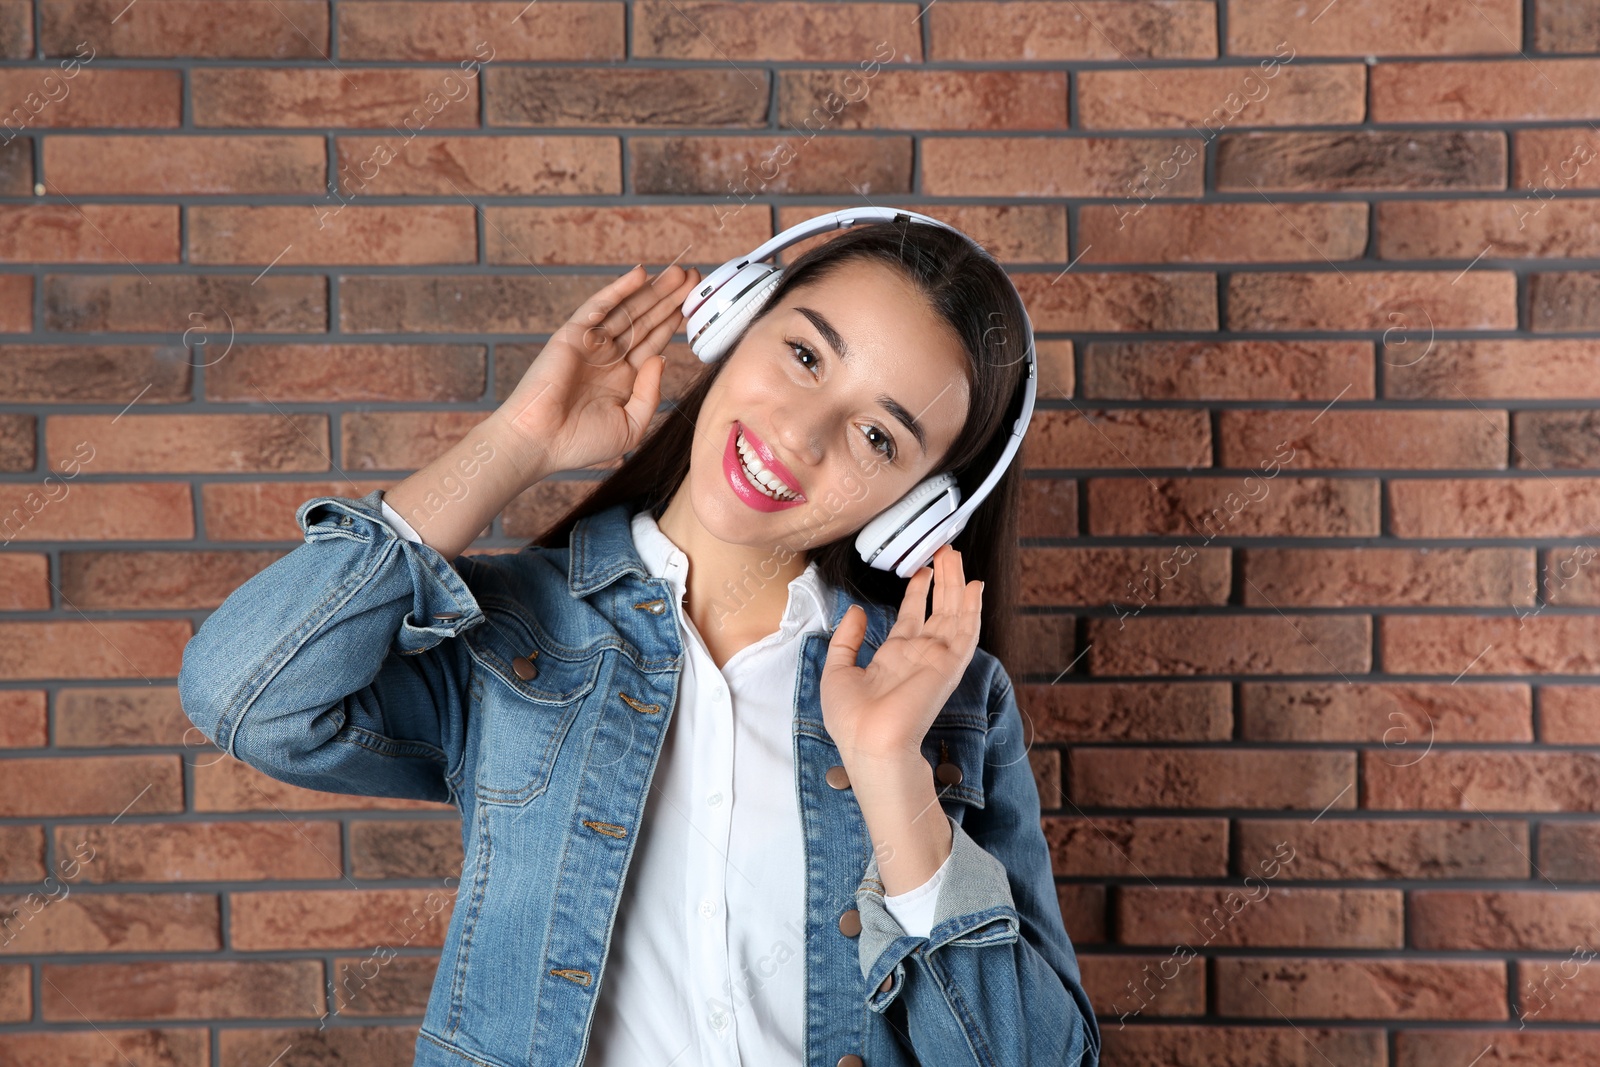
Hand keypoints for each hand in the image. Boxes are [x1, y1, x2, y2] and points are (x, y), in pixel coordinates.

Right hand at [497, 263, 701, 476]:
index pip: (654, 343)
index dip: (674, 322)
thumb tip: (662, 357)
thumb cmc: (581, 442)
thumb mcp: (631, 425)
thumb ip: (650, 393)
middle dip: (670, 299)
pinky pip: (599, 307)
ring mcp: (591, 344)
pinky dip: (619, 290)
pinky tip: (640, 275)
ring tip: (678, 271)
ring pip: (628, 310)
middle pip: (646, 321)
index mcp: (623, 379)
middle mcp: (609, 357)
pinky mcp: (572, 335)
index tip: (695, 303)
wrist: (540, 443)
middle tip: (693, 276)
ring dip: (652, 290)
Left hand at [820, 544, 983, 765]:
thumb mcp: (837, 670)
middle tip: (945, 550)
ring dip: (956, 584)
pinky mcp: (949, 665)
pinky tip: (973, 586)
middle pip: (937, 609)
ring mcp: (936, 659)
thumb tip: (856, 611)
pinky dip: (972, 609)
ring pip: (953, 614)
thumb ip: (847, 639)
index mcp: (894, 658)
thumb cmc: (851, 719)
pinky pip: (966, 632)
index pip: (912, 617)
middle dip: (942, 579)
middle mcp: (919, 655)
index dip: (918, 591)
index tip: (922, 568)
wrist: (869, 744)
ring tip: (955, 556)